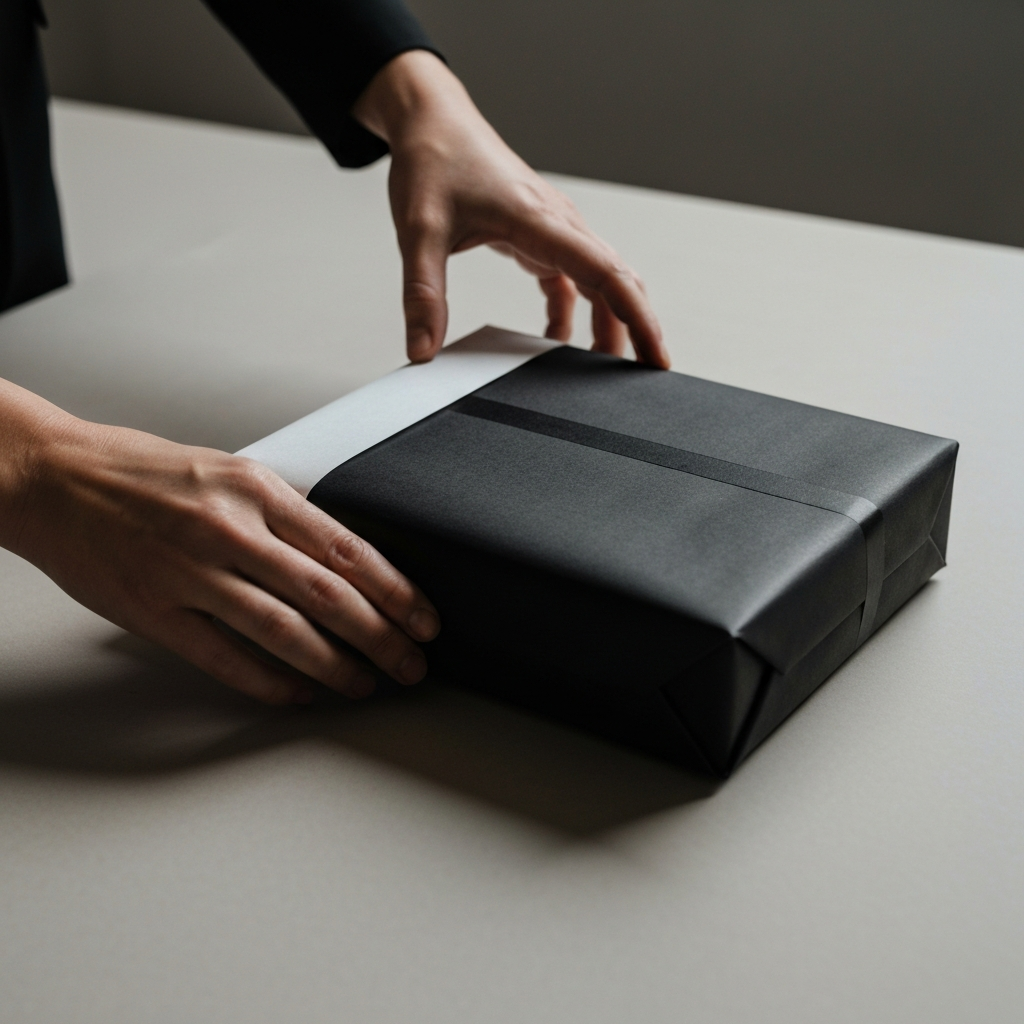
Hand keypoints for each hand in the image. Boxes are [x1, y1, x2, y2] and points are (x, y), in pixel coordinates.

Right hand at [0, 379, 439, 704]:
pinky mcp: (154, 611)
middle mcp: (230, 530)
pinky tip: (298, 694)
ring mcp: (191, 574)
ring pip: (285, 632)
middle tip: (411, 664)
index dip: (396, 591)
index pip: (348, 549)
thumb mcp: (228, 470)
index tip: (424, 619)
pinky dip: (269, 683)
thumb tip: (340, 558)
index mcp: (256, 489)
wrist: (53, 476)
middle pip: (329, 597)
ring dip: (335, 667)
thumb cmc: (140, 471)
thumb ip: (283, 512)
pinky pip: (225, 658)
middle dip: (383, 637)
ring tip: (364, 685)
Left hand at [353, 50, 669, 367]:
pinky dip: (572, 313)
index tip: (656, 355)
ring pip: (600, 282)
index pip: (607, 274)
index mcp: (540, 220)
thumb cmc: (434, 160)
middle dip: (637, 330)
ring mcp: (553, 229)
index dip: (638, 319)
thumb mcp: (419, 232)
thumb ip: (423, 295)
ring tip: (603, 369)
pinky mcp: (539, 236)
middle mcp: (558, 223)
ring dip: (608, 324)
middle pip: (616, 282)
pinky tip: (556, 341)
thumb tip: (421, 348)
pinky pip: (571, 280)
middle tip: (646, 375)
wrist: (431, 121)